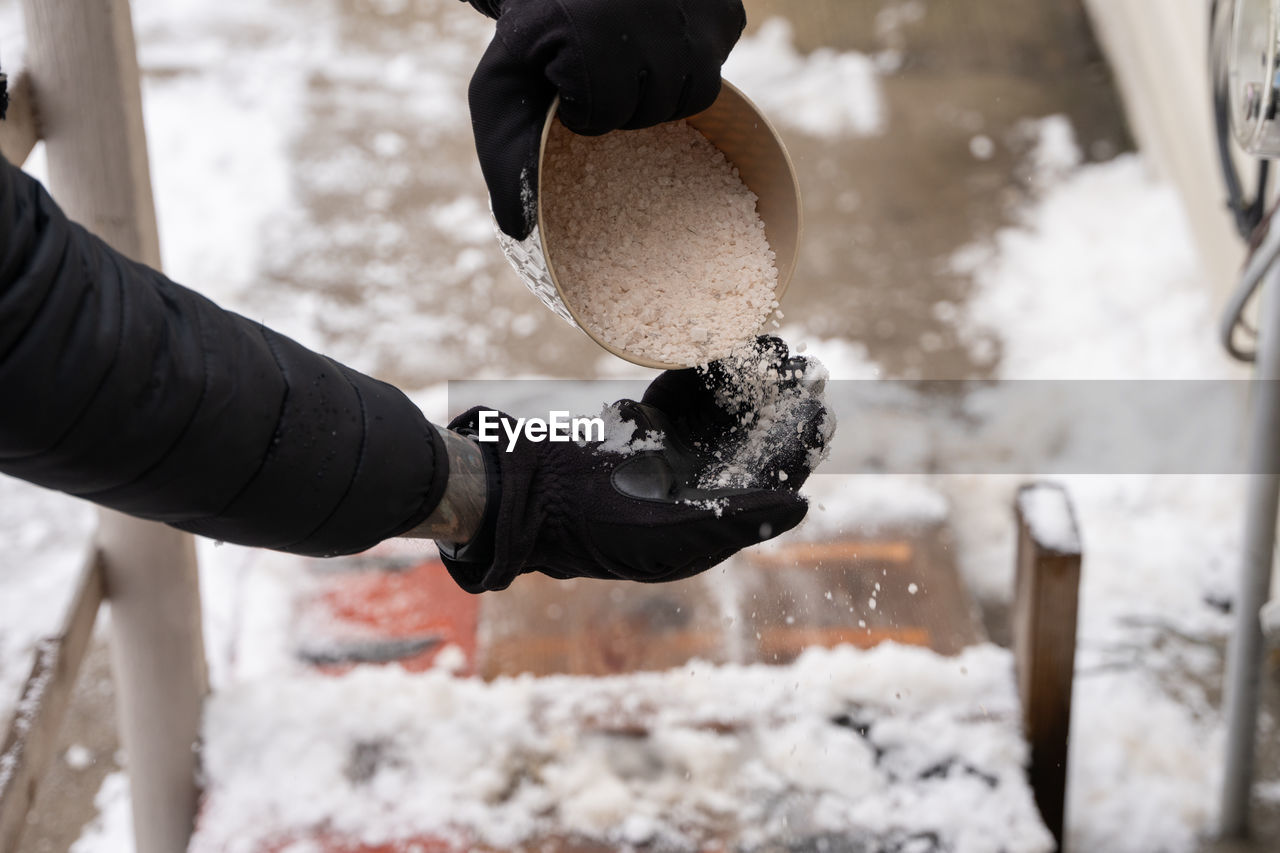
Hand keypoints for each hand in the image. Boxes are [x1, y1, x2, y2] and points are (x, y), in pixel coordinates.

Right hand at [438, 338, 831, 592]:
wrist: (534, 497)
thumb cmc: (604, 531)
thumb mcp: (677, 534)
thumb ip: (739, 519)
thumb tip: (802, 503)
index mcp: (718, 512)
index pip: (772, 474)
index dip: (799, 443)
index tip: (820, 407)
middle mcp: (703, 479)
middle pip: (755, 433)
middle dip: (779, 398)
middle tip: (803, 363)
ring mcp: (676, 448)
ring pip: (725, 406)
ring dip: (748, 376)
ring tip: (771, 343)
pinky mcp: (649, 422)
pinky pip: (685, 390)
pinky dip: (703, 367)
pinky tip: (724, 343)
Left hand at [465, 0, 746, 237]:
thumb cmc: (533, 38)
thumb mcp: (503, 91)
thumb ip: (506, 157)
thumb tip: (520, 231)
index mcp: (588, 32)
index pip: (606, 114)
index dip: (586, 113)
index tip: (567, 87)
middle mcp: (648, 9)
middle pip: (658, 106)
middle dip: (627, 104)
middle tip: (601, 74)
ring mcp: (691, 5)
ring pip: (697, 90)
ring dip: (663, 90)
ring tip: (632, 64)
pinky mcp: (725, 8)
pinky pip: (720, 62)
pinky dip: (695, 61)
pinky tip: (661, 41)